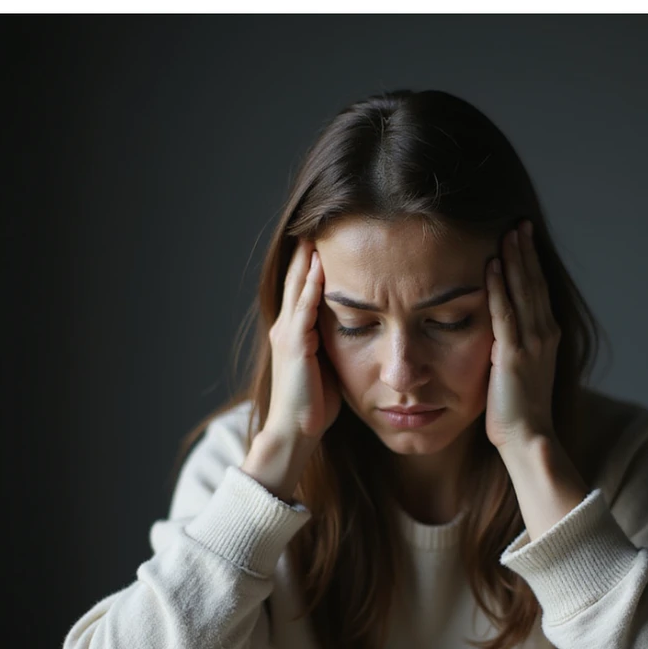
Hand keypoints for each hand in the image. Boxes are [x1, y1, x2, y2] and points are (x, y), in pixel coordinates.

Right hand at [264, 239, 341, 443]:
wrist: (296, 431)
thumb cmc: (314, 405)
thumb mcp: (328, 365)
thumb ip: (335, 343)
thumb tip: (360, 328)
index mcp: (295, 330)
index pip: (304, 285)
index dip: (313, 260)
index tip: (328, 234)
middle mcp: (286, 326)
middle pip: (297, 276)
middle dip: (308, 248)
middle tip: (320, 216)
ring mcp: (288, 334)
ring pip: (298, 286)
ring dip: (308, 257)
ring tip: (318, 229)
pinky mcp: (294, 346)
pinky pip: (303, 309)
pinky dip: (311, 286)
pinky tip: (320, 266)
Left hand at [484, 220, 560, 451]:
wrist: (528, 437)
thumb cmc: (518, 411)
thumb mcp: (519, 370)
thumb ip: (512, 346)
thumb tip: (499, 332)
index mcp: (548, 337)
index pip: (538, 291)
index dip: (531, 263)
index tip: (523, 237)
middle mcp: (545, 335)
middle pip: (534, 283)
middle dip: (526, 252)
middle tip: (518, 223)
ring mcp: (531, 344)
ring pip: (523, 292)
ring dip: (515, 261)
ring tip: (508, 233)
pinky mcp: (512, 355)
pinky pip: (504, 313)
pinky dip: (498, 288)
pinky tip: (491, 265)